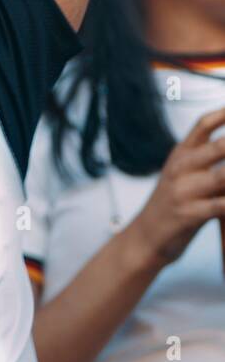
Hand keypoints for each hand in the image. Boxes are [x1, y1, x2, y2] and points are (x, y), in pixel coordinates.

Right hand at [126, 107, 224, 266]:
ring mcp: (183, 191)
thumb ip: (210, 160)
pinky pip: (221, 206)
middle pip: (219, 146)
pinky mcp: (188, 214)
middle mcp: (180, 168)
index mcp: (180, 154)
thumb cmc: (173, 204)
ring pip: (224, 176)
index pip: (204, 124)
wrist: (145, 237)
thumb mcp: (184, 175)